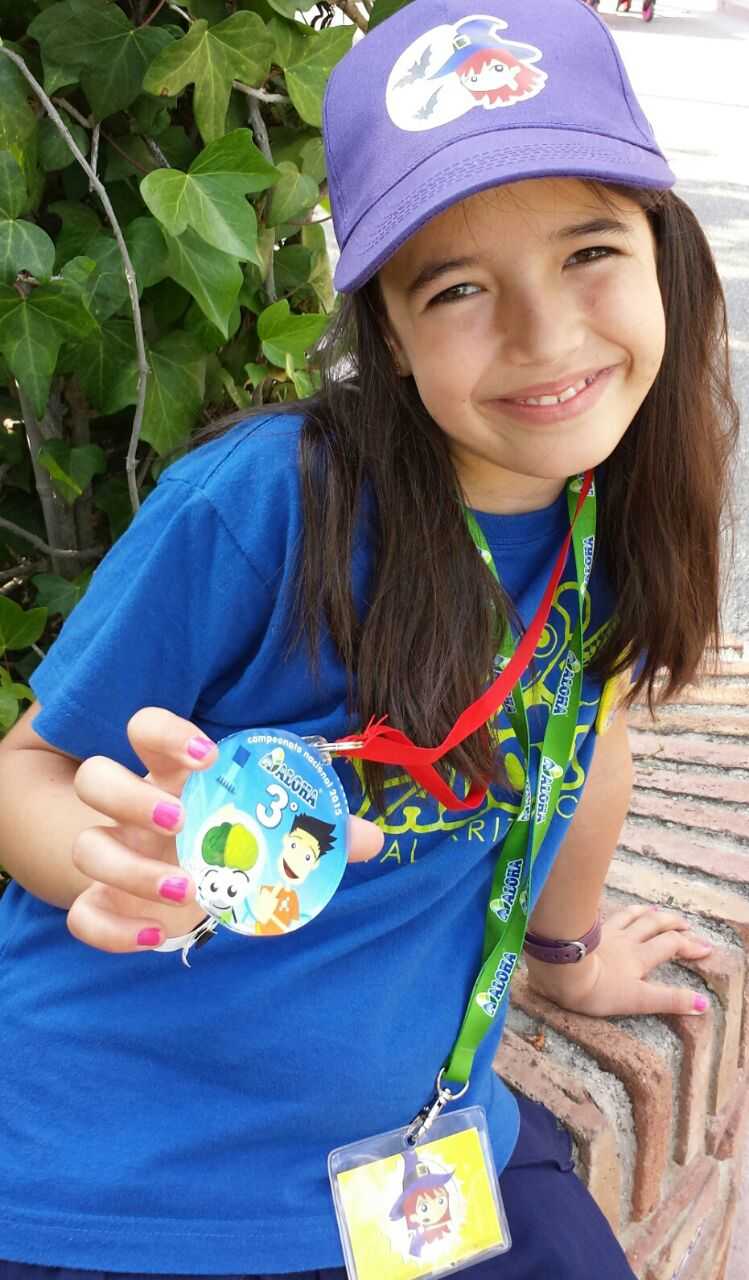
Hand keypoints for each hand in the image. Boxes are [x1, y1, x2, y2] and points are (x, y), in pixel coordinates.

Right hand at [67, 708, 383, 953]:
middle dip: (130, 796)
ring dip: (128, 868)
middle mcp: (132, 808)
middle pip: (96, 778)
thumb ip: (317, 828)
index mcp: (171, 773)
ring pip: (86, 847)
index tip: (206, 756)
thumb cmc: (230, 837)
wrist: (191, 882)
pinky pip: (82, 916)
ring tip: (185, 888)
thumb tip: (373, 839)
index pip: (144, 726)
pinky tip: (156, 936)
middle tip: (180, 821)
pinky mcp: (104, 904)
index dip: (165, 732)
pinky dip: (112, 931)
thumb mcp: (270, 826)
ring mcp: (113, 854)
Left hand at [525, 904, 712, 1017]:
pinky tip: (615, 910)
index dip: (690, 946)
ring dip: (646, 913)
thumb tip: (703, 1004)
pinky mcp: (587, 931)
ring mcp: (606, 933)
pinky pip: (606, 916)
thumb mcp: (638, 1000)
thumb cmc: (598, 990)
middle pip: (654, 926)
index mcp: (640, 957)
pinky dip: (617, 911)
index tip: (706, 947)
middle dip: (673, 924)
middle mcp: (626, 941)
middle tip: (686, 923)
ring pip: (631, 917)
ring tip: (655, 910)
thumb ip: (669, 1000)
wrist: (562, 971)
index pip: (671, 946)